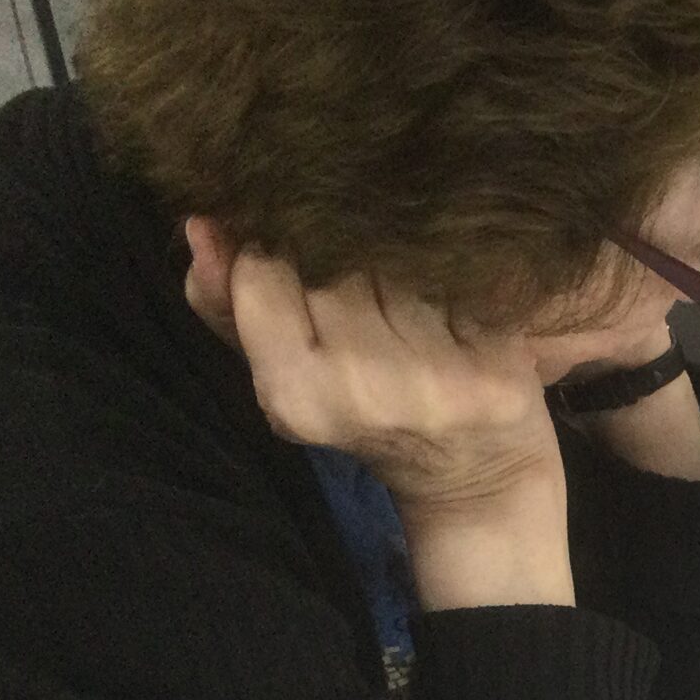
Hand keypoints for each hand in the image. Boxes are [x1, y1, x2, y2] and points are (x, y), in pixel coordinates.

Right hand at [195, 220, 571, 609]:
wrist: (476, 475)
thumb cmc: (367, 413)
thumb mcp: (284, 371)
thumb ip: (226, 303)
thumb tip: (201, 225)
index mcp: (296, 397)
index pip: (263, 272)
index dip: (276, 251)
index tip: (299, 266)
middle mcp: (366, 391)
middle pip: (333, 264)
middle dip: (341, 259)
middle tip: (365, 290)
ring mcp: (438, 384)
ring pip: (396, 265)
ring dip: (397, 266)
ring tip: (408, 300)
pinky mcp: (499, 375)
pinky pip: (462, 286)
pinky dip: (454, 285)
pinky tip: (455, 312)